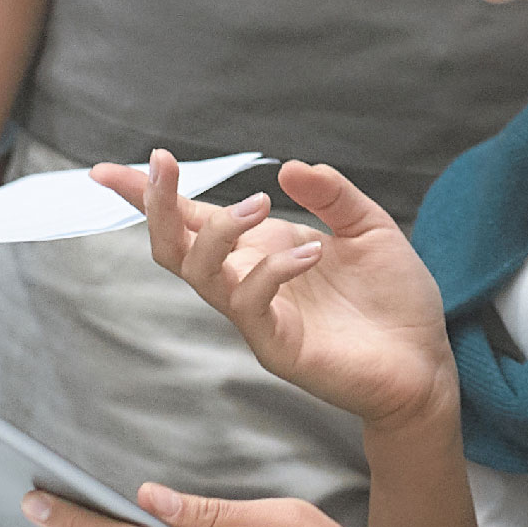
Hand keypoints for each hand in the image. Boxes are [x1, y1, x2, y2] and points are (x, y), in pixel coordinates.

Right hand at [88, 154, 457, 437]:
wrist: (424, 362)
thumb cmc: (392, 299)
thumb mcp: (368, 227)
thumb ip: (332, 195)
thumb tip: (288, 167)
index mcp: (260, 250)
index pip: (191, 220)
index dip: (147, 196)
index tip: (103, 171)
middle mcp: (246, 282)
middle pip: (173, 247)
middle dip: (156, 205)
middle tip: (164, 164)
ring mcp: (257, 317)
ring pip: (200, 274)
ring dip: (220, 231)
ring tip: (261, 205)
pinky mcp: (277, 347)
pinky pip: (249, 307)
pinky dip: (272, 271)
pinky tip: (312, 252)